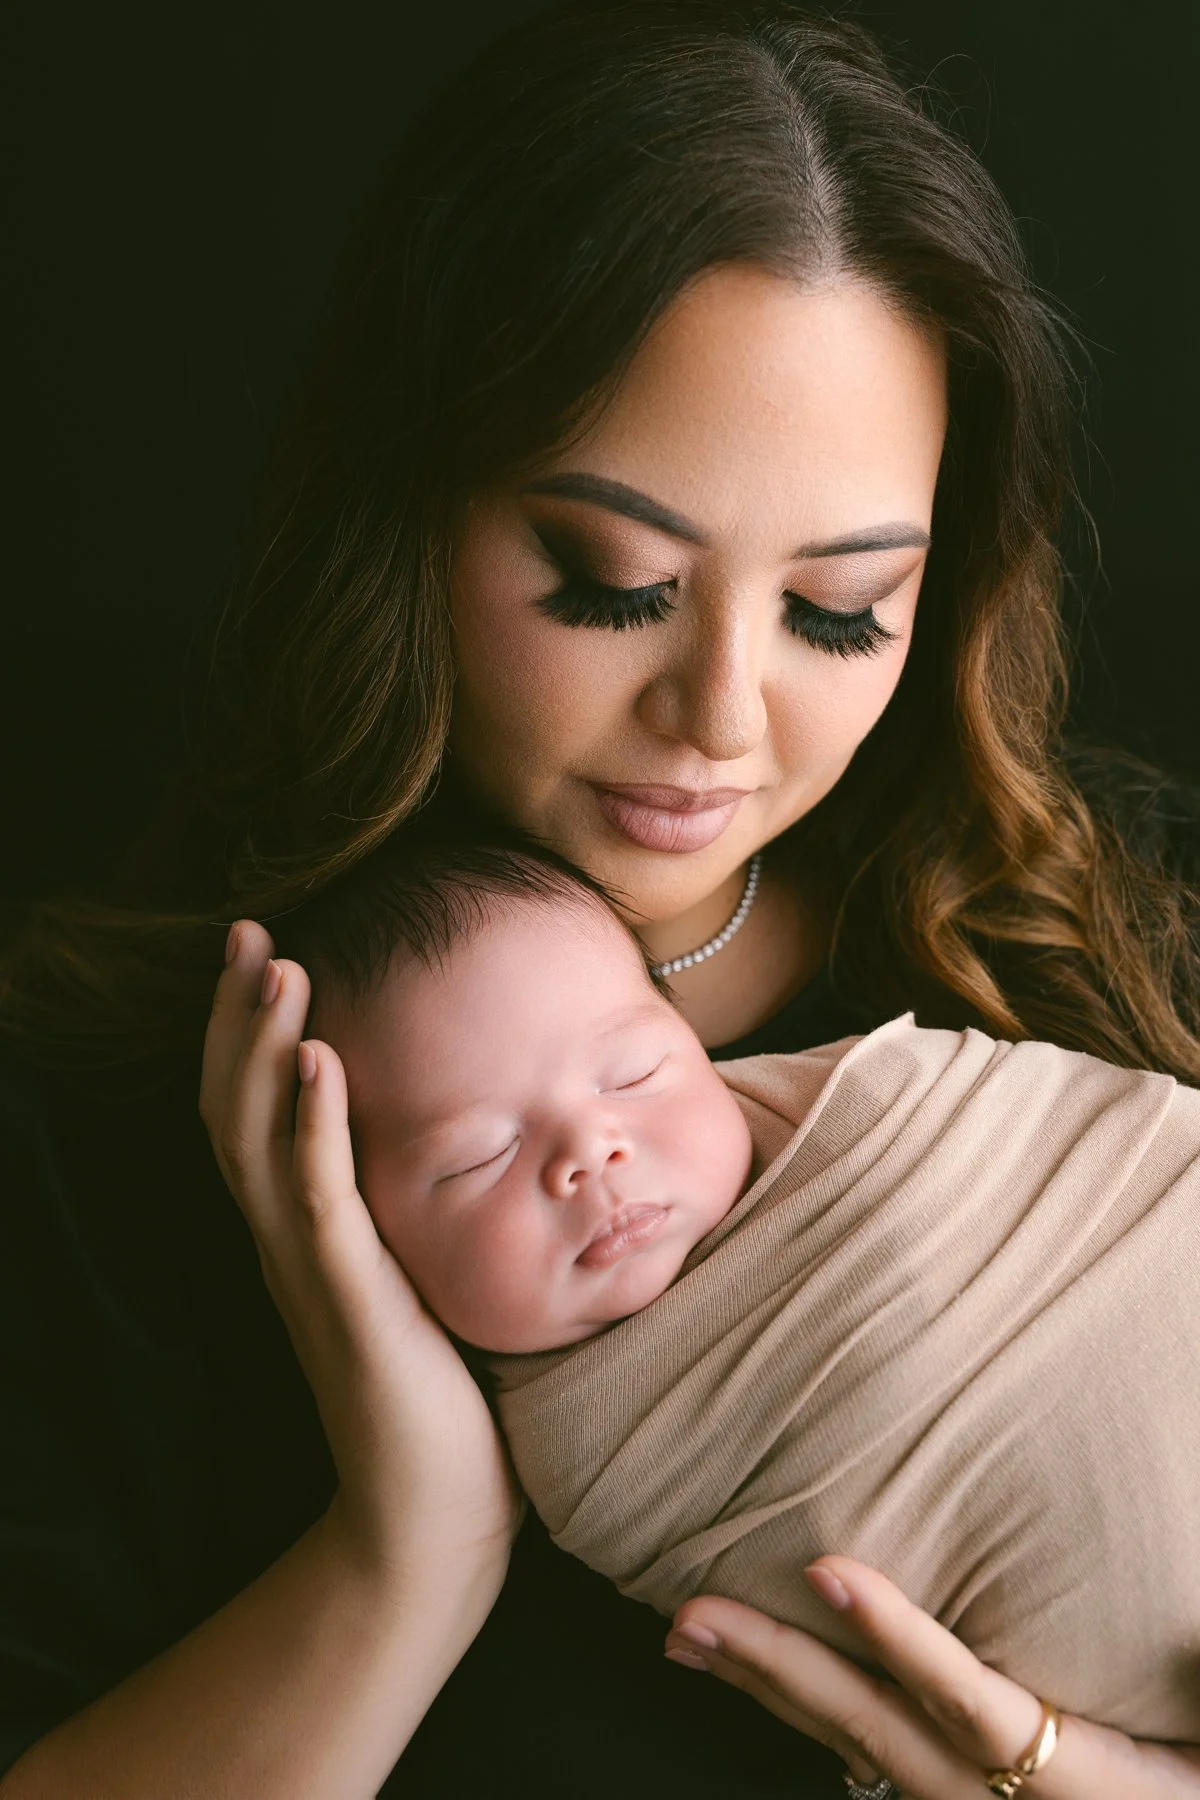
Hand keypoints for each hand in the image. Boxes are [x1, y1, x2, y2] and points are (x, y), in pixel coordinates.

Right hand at [199, 919, 523, 1588]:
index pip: (253, 1110)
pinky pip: (319, 1200)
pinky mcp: (350, 1301)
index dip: (249, 1030)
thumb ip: (416, 1208)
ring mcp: (311, 1269)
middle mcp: (290, 1240)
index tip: (267, 949)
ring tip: (282, 970)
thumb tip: (471, 1130)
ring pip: (261, 1139)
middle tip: (249, 932)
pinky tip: (321, 1064)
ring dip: (267, 1047)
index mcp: (306, 1229)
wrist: (432, 1515)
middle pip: (236, 1106)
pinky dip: (311, 1128)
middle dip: (242, 1015)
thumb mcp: (422, 1273)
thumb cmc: (445, 1392)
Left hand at [664, 1557, 1199, 1797]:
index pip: (969, 1703)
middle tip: (692, 1617)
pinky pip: (868, 1756)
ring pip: (854, 1744)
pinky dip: (804, 1710)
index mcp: (1073, 1782)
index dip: (898, 1640)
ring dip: (768, 1687)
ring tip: (691, 1635)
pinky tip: (756, 1673)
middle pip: (876, 1730)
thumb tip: (1189, 1621)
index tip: (827, 1574)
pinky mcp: (954, 1795)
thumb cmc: (1193, 1770)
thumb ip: (1194, 1664)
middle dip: (779, 1671)